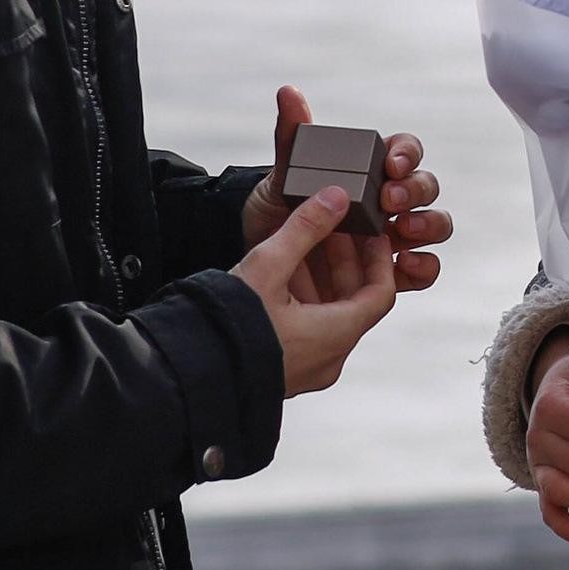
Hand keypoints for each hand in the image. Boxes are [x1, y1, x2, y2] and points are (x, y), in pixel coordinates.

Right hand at [231, 183, 398, 398]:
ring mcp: (306, 369)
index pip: (381, 293)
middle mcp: (328, 358)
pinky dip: (303, 301)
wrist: (187, 371)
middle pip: (354, 302)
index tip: (373, 233)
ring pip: (328, 316)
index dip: (379, 258)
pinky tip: (281, 274)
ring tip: (301, 244)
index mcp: (335, 335)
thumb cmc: (228, 325)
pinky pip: (307, 331)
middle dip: (344, 261)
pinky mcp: (284, 372)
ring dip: (320, 279)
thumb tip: (334, 197)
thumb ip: (304, 228)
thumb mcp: (268, 266)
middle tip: (334, 229)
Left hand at [242, 85, 450, 291]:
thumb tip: (288, 92)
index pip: (405, 151)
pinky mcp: (392, 272)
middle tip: (389, 200)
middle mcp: (390, 200)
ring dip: (428, 225)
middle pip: (425, 186)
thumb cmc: (279, 207)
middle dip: (415, 191)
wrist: (265, 255)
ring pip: (435, 224)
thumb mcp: (283, 173)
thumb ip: (291, 135)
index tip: (391, 165)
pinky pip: (424, 269)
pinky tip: (404, 267)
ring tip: (403, 231)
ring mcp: (395, 236)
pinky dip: (423, 267)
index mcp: (372, 168)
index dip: (407, 154)